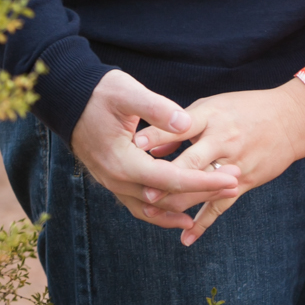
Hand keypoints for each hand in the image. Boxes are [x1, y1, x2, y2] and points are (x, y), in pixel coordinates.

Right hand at [69, 69, 239, 221]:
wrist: (68, 98)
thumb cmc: (99, 93)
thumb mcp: (128, 93)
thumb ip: (156, 109)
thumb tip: (184, 123)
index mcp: (123, 162)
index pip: (172, 179)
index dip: (204, 180)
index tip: (232, 178)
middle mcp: (117, 180)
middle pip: (166, 197)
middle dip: (202, 192)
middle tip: (235, 182)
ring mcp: (113, 183)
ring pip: (152, 208)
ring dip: (184, 206)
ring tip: (215, 201)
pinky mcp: (114, 180)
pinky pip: (140, 204)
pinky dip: (162, 211)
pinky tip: (181, 212)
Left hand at [134, 78, 304, 244]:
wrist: (289, 120)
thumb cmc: (245, 109)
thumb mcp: (213, 107)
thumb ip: (182, 125)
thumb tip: (150, 144)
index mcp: (212, 117)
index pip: (180, 126)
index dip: (157, 135)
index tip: (134, 144)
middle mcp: (223, 140)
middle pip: (190, 163)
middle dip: (166, 178)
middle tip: (143, 191)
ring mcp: (234, 163)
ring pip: (202, 189)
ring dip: (177, 203)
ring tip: (153, 213)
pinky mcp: (244, 181)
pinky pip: (221, 206)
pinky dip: (203, 224)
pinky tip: (186, 238)